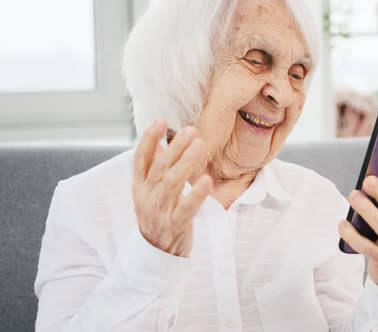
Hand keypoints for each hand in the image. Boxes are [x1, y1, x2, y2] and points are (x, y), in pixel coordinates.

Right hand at [132, 119, 211, 256]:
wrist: (155, 255)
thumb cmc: (157, 217)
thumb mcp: (150, 192)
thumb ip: (153, 168)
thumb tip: (158, 142)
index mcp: (140, 187)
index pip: (140, 159)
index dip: (148, 139)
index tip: (160, 120)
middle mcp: (147, 197)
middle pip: (160, 168)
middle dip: (175, 147)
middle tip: (191, 130)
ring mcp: (160, 212)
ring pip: (171, 184)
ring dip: (186, 163)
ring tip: (200, 145)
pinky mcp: (175, 226)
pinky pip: (186, 209)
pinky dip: (196, 194)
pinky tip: (206, 180)